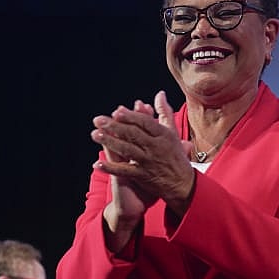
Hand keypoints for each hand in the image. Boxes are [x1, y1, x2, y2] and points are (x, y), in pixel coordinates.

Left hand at [94, 91, 194, 215]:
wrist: (183, 184)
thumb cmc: (176, 156)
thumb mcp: (173, 132)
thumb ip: (165, 112)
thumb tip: (160, 94)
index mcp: (163, 135)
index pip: (145, 123)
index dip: (130, 116)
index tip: (117, 111)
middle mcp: (155, 147)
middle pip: (133, 134)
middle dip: (114, 126)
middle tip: (98, 120)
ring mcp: (148, 161)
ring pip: (127, 150)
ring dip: (110, 142)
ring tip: (96, 134)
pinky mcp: (142, 175)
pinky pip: (124, 171)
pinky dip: (110, 168)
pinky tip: (98, 163)